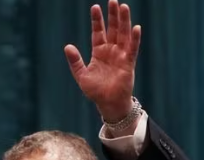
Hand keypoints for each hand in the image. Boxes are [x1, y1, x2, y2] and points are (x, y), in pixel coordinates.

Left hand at [64, 0, 141, 122]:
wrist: (108, 104)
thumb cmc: (95, 92)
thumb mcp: (82, 75)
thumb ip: (75, 61)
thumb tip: (67, 46)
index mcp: (99, 53)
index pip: (98, 32)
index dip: (97, 20)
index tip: (95, 7)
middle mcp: (111, 52)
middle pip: (113, 29)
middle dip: (113, 15)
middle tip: (113, 0)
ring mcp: (121, 56)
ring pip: (123, 35)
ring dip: (124, 21)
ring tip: (124, 7)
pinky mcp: (128, 64)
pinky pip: (132, 49)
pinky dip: (134, 39)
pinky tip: (136, 28)